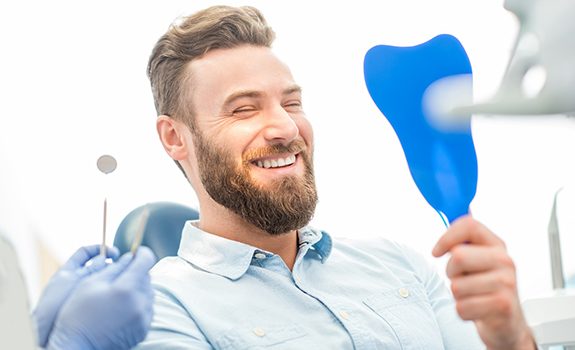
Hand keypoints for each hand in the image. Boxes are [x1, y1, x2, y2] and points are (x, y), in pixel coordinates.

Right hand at [46, 246, 156, 349]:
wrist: (77, 347)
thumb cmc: (78, 313)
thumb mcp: (90, 284)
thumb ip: (114, 268)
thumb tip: (130, 257)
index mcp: (126, 289)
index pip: (146, 261)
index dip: (142, 253)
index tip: (137, 251)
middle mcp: (139, 303)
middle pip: (148, 277)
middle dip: (137, 272)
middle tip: (122, 274)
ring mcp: (143, 318)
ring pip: (149, 292)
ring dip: (139, 288)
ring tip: (120, 293)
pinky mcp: (144, 329)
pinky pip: (148, 308)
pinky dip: (140, 303)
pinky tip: (123, 306)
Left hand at [432, 215, 534, 349]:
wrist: (507, 324)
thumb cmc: (485, 289)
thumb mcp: (476, 261)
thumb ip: (463, 241)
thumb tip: (450, 213)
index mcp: (496, 245)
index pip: (469, 225)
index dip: (446, 237)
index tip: (437, 252)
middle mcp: (505, 261)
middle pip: (458, 256)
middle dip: (452, 272)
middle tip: (463, 280)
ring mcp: (506, 283)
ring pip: (457, 286)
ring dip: (458, 295)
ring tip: (473, 296)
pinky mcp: (502, 305)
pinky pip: (462, 307)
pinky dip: (463, 312)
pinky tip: (477, 310)